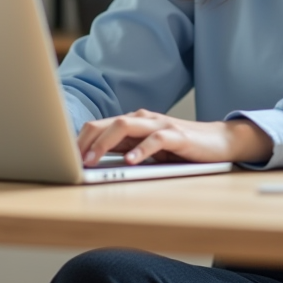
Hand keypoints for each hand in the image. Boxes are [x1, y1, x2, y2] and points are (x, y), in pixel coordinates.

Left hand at [77, 110, 273, 166]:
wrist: (219, 142)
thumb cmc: (180, 149)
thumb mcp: (147, 151)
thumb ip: (124, 151)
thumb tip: (91, 163)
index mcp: (133, 123)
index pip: (98, 126)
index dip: (79, 141)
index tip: (63, 158)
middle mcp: (143, 119)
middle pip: (107, 123)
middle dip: (86, 141)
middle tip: (73, 161)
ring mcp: (160, 125)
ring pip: (126, 126)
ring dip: (105, 143)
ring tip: (92, 160)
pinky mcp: (178, 136)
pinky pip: (156, 139)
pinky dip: (141, 150)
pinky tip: (131, 162)